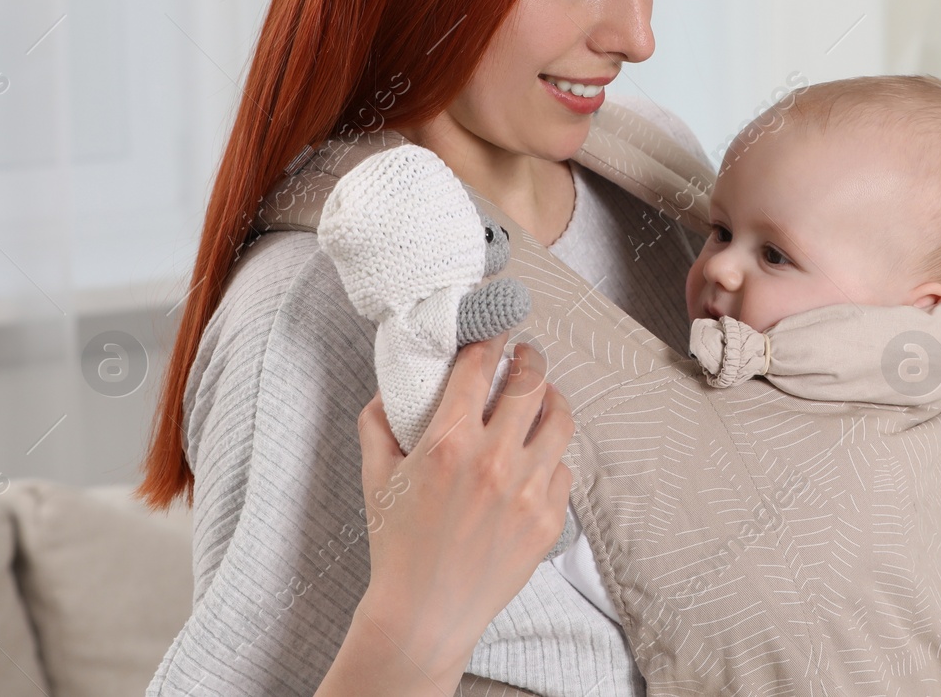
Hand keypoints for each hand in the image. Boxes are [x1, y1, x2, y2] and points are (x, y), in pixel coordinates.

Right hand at [322, 337, 573, 693]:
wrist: (424, 613)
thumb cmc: (396, 544)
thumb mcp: (376, 477)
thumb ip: (378, 423)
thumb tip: (390, 386)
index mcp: (450, 442)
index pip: (481, 366)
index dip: (492, 337)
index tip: (498, 326)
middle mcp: (495, 460)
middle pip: (531, 382)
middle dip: (529, 358)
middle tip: (525, 354)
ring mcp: (528, 490)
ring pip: (560, 420)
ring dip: (552, 399)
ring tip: (544, 395)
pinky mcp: (549, 519)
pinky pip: (564, 469)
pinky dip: (552, 456)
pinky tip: (538, 456)